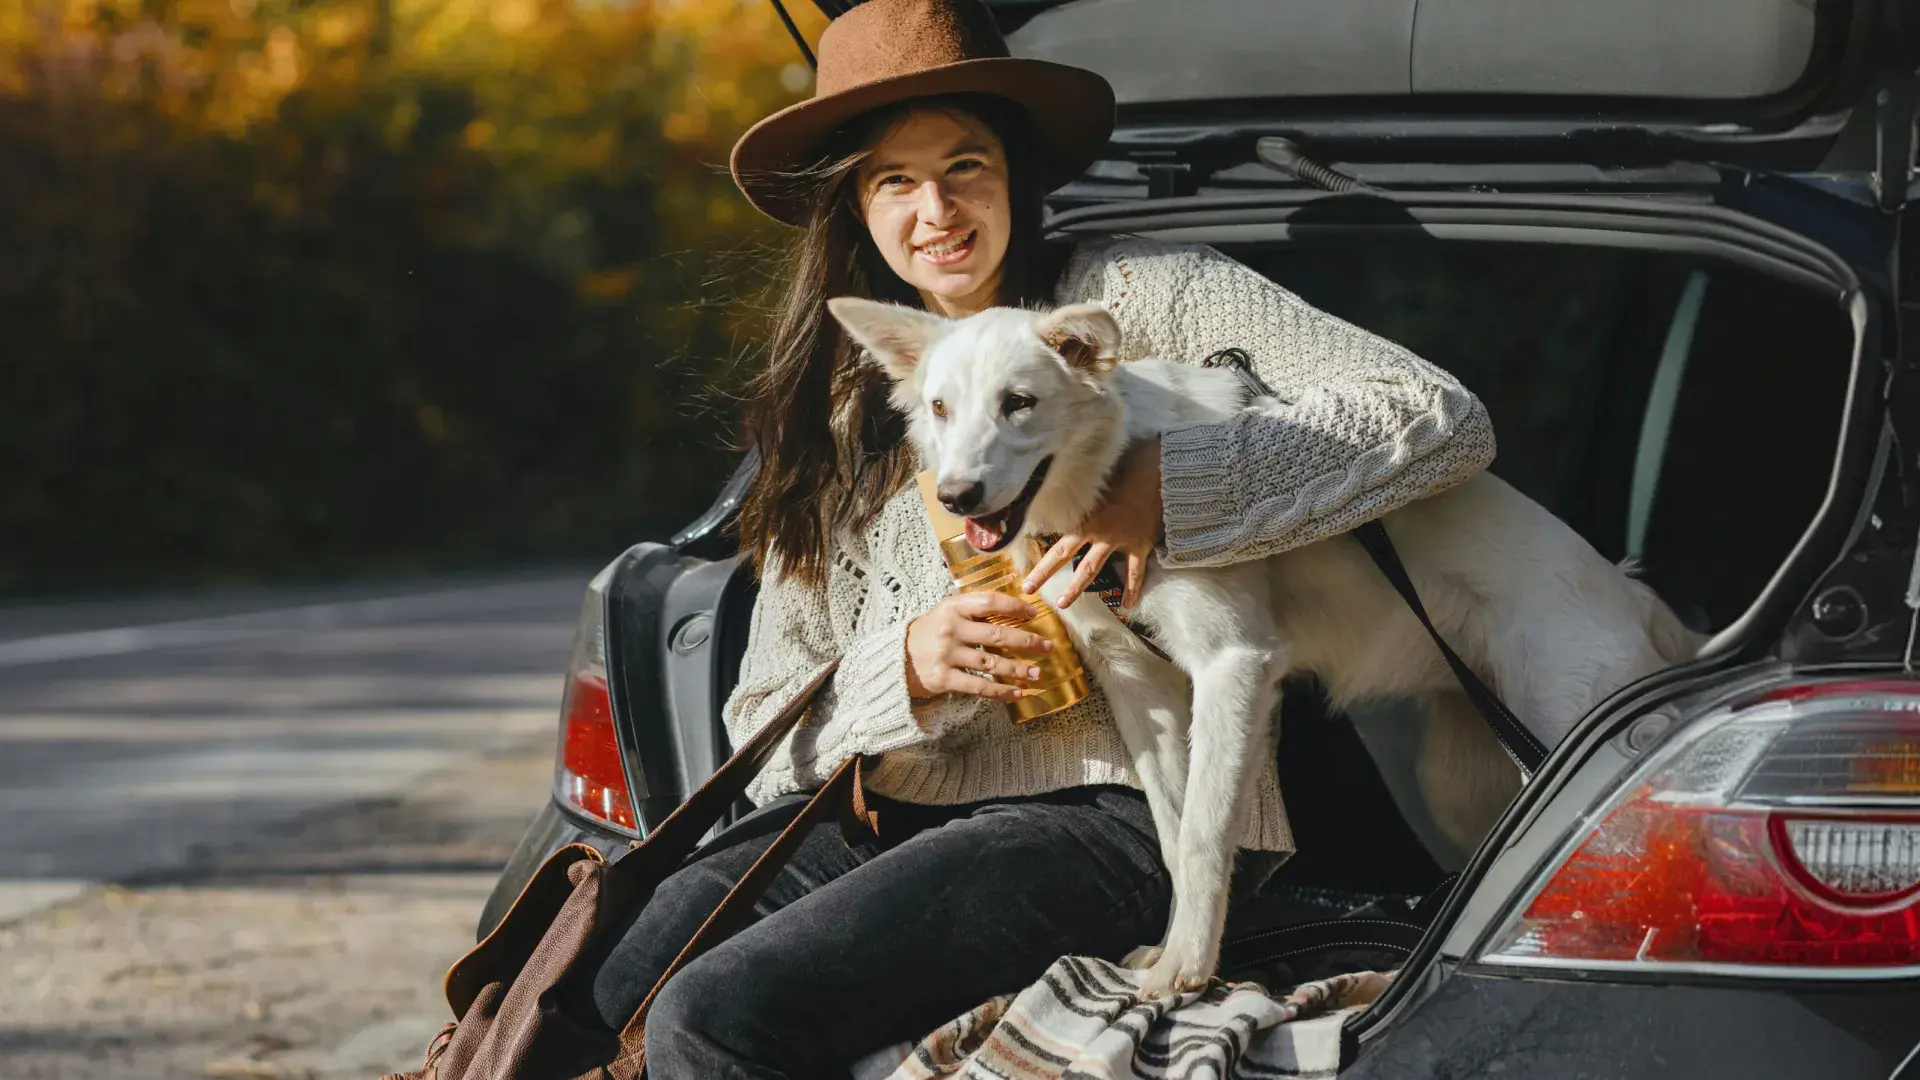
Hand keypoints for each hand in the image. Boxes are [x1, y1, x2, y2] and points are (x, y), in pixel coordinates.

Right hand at [905, 592, 1054, 702]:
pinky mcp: (944, 679)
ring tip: (1037, 674)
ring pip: (992, 663)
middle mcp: (950, 629)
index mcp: (952, 607)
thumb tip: (1014, 610)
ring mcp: (947, 655)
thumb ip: (973, 610)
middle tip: (1047, 647)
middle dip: (1026, 642)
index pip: (990, 602)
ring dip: (1018, 669)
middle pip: (997, 635)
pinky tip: (1017, 693)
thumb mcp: (945, 612)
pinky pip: (979, 686)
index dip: (1015, 607)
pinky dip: (1001, 692)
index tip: (1034, 614)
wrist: (895, 659)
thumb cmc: (928, 633)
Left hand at [1022, 439, 1162, 609]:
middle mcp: (1098, 532)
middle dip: (1046, 575)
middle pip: (1067, 558)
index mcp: (1085, 518)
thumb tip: (1058, 489)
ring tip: (1063, 603)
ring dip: (1077, 587)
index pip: (1056, 544)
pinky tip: (1127, 606)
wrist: (1158, 473)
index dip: (1040, 562)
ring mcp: (1119, 540)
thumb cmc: (1127, 470)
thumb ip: (1080, 496)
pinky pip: (1135, 572)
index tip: (1025, 576)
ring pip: (1093, 568)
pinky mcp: (1140, 545)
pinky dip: (1132, 589)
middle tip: (1029, 591)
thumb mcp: (1097, 483)